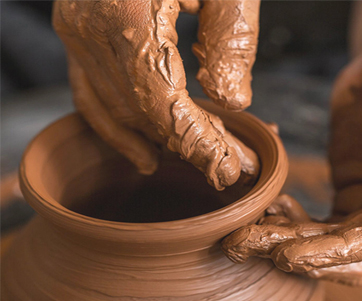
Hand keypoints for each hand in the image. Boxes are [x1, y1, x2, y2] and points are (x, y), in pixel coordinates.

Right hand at [52, 0, 259, 189]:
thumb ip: (230, 39)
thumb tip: (231, 103)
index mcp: (128, 13)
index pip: (165, 104)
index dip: (200, 143)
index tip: (234, 169)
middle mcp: (89, 28)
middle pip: (141, 113)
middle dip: (188, 146)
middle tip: (230, 167)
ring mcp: (74, 30)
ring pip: (112, 110)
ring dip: (155, 142)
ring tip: (195, 163)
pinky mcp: (76, 29)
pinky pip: (88, 92)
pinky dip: (116, 126)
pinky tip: (141, 149)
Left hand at [222, 35, 361, 284]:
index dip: (338, 254)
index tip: (290, 256)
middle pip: (350, 252)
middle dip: (301, 255)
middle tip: (248, 246)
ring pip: (328, 240)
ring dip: (286, 241)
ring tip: (242, 236)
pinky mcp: (349, 192)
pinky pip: (318, 219)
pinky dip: (291, 220)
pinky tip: (266, 210)